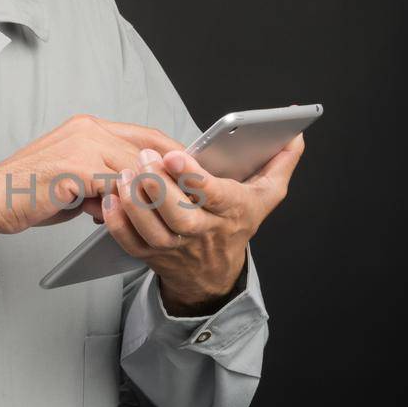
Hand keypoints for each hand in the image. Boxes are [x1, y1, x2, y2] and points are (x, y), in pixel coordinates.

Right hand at [0, 113, 193, 240]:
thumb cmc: (26, 195)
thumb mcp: (74, 183)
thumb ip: (102, 181)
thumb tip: (126, 196)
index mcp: (86, 127)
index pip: (142, 135)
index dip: (169, 154)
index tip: (188, 172)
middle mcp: (87, 129)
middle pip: (146, 149)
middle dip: (169, 174)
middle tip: (187, 197)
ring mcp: (82, 145)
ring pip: (134, 169)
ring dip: (146, 193)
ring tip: (158, 213)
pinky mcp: (76, 167)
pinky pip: (116, 186)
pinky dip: (124, 203)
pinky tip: (119, 218)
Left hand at [101, 130, 307, 311]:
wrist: (214, 272)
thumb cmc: (237, 224)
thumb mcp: (266, 195)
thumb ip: (281, 162)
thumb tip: (296, 134)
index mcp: (231, 211)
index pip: (213, 195)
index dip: (193, 176)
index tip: (175, 154)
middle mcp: (202, 230)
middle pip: (178, 213)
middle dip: (158, 185)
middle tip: (144, 158)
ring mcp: (175, 245)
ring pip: (152, 228)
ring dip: (135, 201)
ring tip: (125, 174)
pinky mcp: (151, 254)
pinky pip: (131, 241)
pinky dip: (117, 221)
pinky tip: (111, 197)